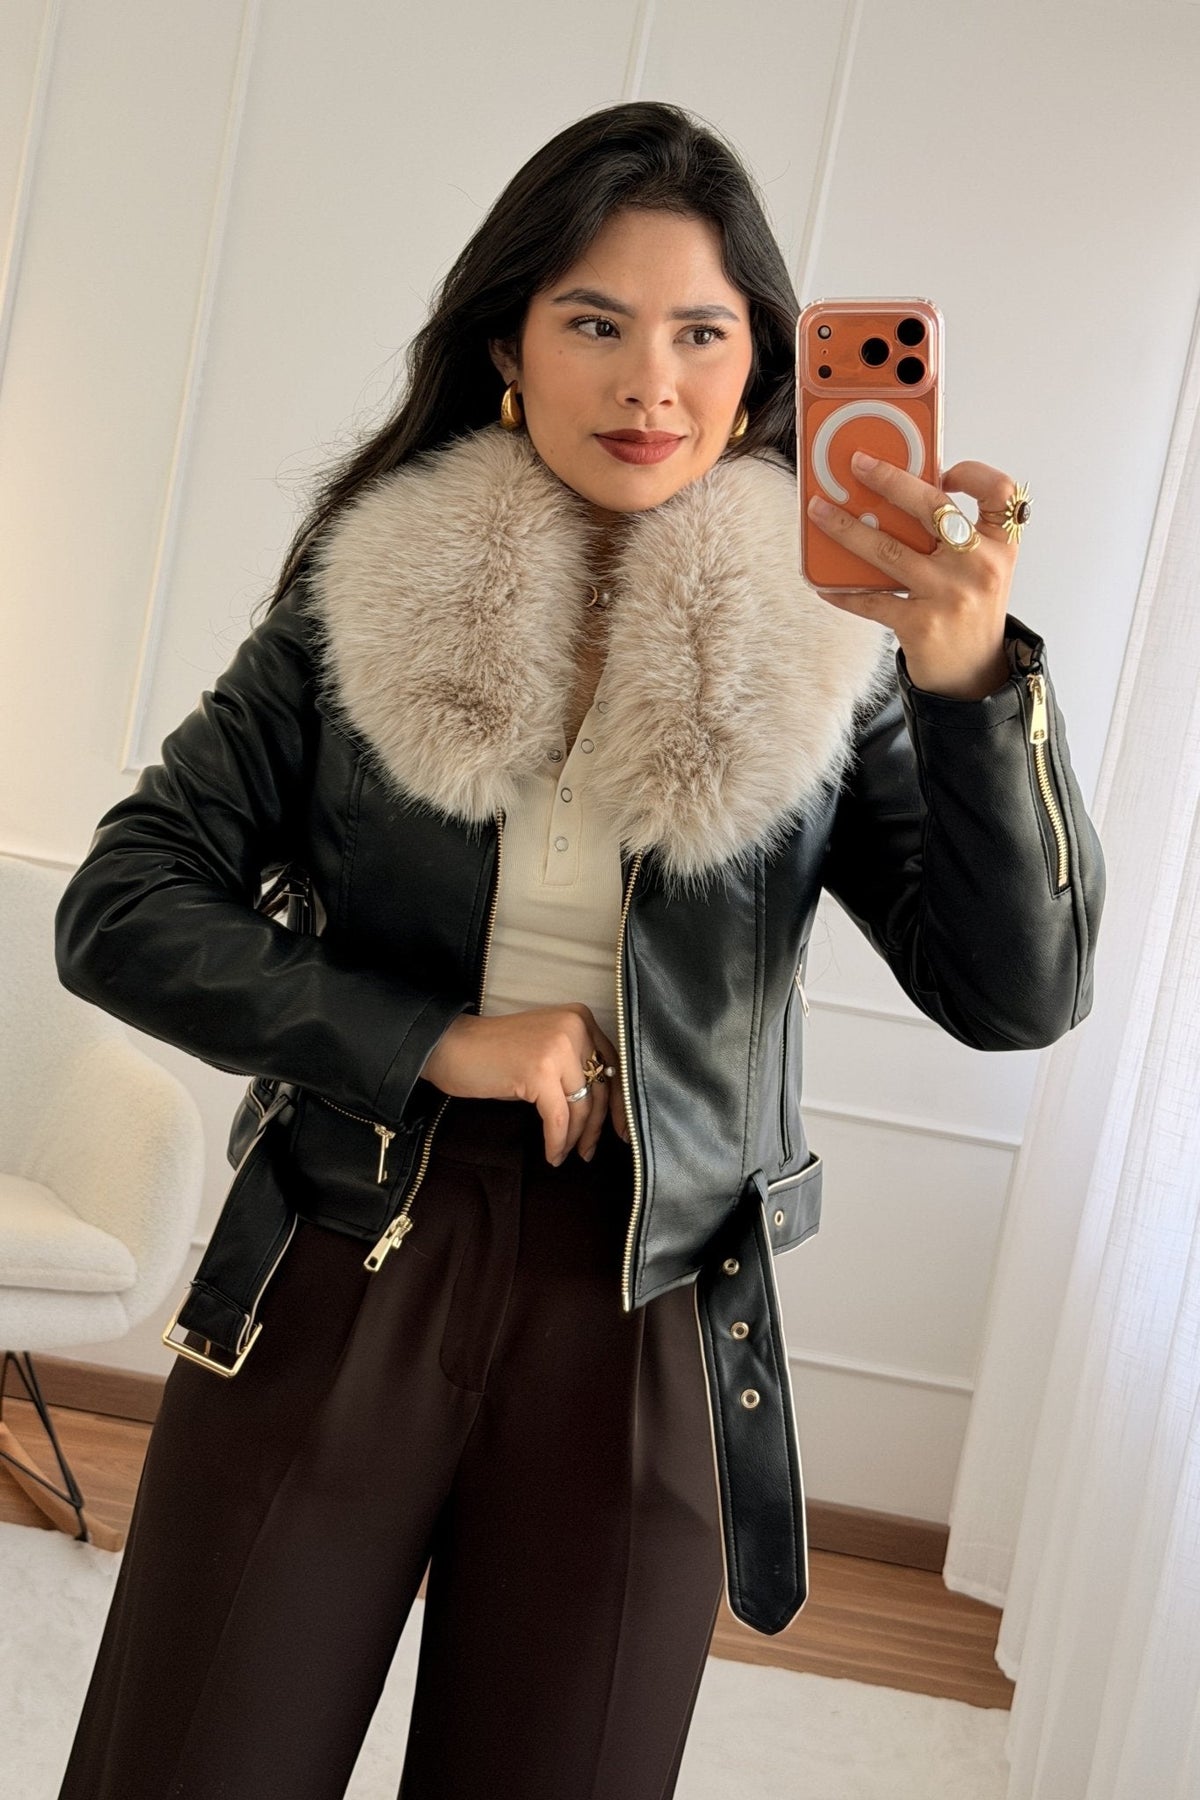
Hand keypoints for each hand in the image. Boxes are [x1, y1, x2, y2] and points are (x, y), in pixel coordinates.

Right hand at [419, 1004, 628, 1165]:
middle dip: (596, 1126)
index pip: (613, 1065)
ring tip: (566, 1154)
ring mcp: (557, 1049)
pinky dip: (557, 1140)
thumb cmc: (495, 1054)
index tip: (621, 1130)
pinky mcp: (539, 1072)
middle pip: (600, 1088)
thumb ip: (574, 1066)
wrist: (451, 1047)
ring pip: (581, 1107)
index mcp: (580, 1018)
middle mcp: (574, 1028)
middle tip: (589, 1151)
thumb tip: (602, 1109)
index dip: (619, 1103)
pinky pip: (558, 1118)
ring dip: (575, 1138)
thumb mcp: (545, 1050)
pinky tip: (552, 1153)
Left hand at [807, 453, 1019, 698]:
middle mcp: (979, 566)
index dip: (973, 473)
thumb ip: (956, 536)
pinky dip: (843, 591)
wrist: (974, 676)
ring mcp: (949, 595)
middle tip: (858, 464)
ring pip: (889, 549)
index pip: (1000, 492)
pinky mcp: (920, 624)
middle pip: (932, 508)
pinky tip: (823, 585)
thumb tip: (897, 495)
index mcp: (1000, 546)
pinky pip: (871, 600)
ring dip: (847, 528)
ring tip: (820, 512)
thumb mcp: (980, 570)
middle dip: (889, 480)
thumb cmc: (971, 613)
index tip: (942, 471)